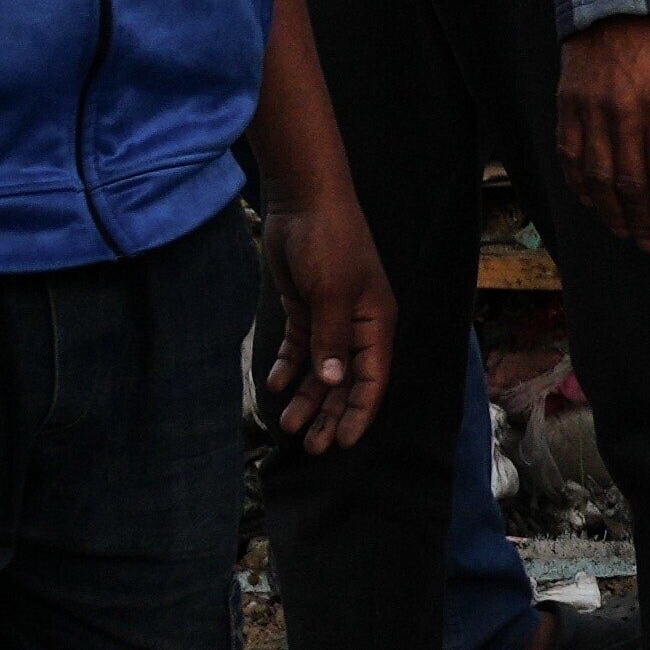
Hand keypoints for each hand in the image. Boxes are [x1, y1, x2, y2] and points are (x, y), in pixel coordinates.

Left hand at [258, 172, 397, 453]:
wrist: (304, 202)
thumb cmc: (329, 244)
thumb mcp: (333, 293)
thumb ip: (332, 339)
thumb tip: (333, 382)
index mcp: (374, 324)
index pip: (372, 379)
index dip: (360, 412)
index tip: (344, 442)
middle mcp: (356, 327)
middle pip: (346, 382)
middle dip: (330, 414)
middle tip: (311, 447)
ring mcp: (330, 319)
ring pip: (321, 370)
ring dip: (306, 397)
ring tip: (286, 425)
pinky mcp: (306, 308)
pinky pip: (300, 347)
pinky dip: (289, 366)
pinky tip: (275, 383)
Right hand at [561, 17, 649, 250]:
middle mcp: (622, 114)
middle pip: (630, 183)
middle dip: (643, 219)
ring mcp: (590, 111)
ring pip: (597, 176)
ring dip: (611, 211)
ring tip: (624, 231)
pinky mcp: (567, 105)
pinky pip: (569, 154)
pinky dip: (578, 183)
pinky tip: (590, 201)